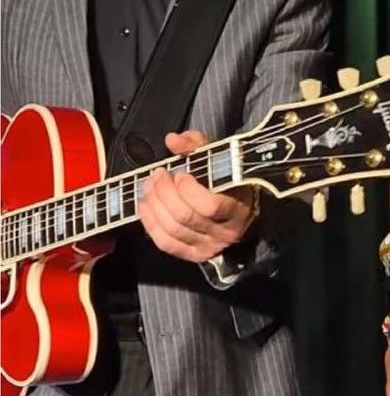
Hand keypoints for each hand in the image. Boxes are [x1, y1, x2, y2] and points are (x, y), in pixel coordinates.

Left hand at [138, 130, 258, 262]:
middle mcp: (225, 232)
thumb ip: (196, 146)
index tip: (179, 174)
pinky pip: (166, 244)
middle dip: (164, 193)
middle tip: (157, 175)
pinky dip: (151, 225)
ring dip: (155, 206)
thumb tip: (172, 140)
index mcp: (237, 208)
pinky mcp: (194, 255)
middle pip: (186, 216)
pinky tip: (145, 206)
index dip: (189, 191)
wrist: (239, 207)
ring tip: (149, 187)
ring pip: (173, 230)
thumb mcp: (218, 158)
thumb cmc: (228, 180)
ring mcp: (209, 246)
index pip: (210, 206)